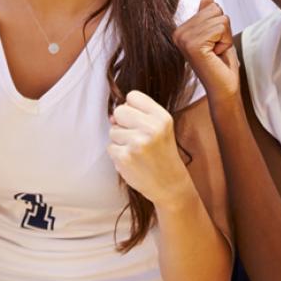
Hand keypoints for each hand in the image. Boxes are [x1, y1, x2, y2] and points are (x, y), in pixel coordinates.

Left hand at [107, 91, 191, 206]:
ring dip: (120, 141)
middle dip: (122, 123)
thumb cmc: (162, 154)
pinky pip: (110, 147)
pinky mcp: (125, 157)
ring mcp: (137, 143)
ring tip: (137, 151)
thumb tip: (112, 115)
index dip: (132, 108)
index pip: (133, 96)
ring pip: (113, 131)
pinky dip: (118, 154)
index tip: (139, 120)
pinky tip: (132, 161)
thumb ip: (139, 115)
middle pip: (119, 110)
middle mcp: (151, 128)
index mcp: (161, 117)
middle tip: (136, 137)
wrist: (170, 184)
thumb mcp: (161, 128)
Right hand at [171, 0, 238, 100]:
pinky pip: (220, 27)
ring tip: (216, 52)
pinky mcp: (193, 45)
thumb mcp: (217, 33)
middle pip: (214, 9)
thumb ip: (208, 14)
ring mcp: (184, 39)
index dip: (219, 25)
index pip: (210, 7)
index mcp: (181, 30)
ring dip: (225, 36)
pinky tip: (217, 54)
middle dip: (223, 30)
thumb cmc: (221, 63)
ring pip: (219, 18)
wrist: (224, 88)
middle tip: (216, 49)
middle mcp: (178, 33)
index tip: (214, 44)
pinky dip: (225, 41)